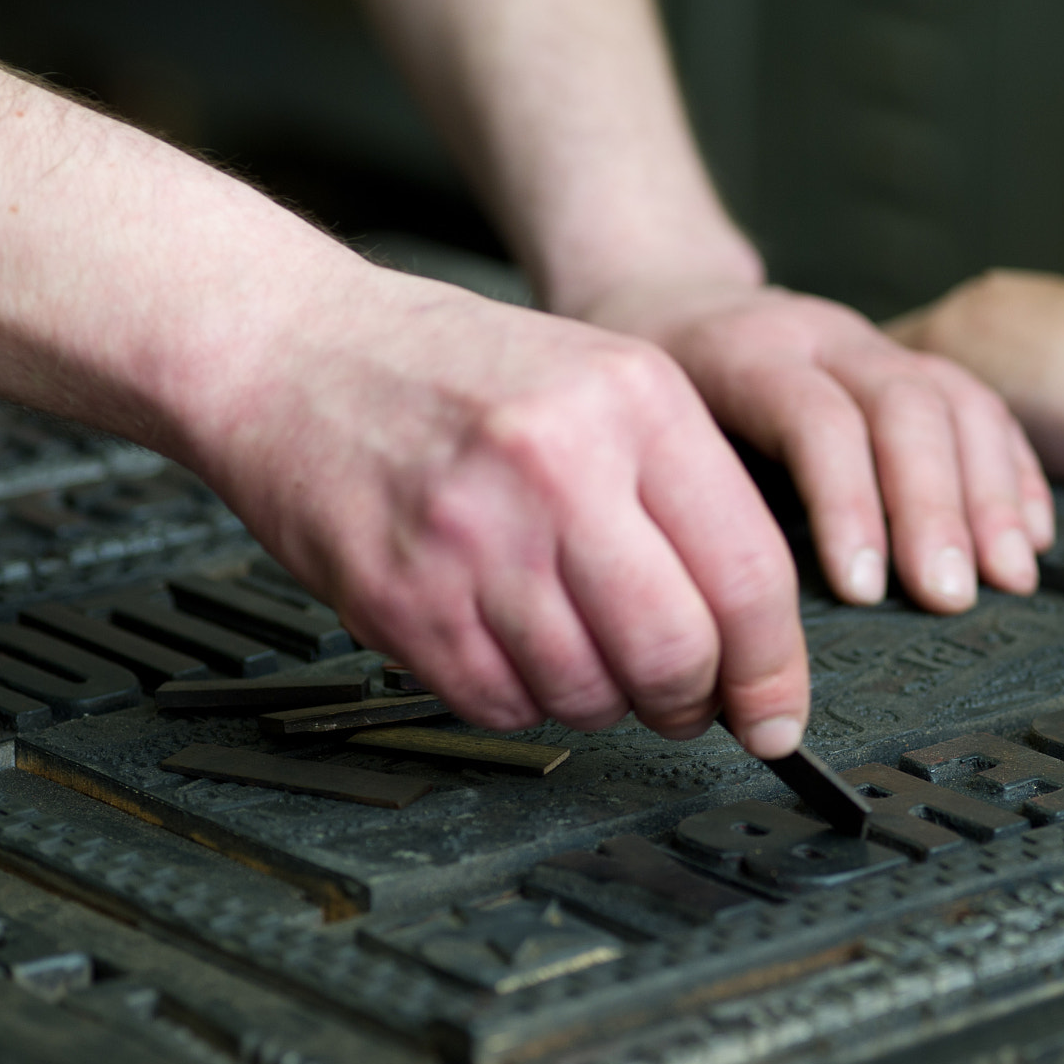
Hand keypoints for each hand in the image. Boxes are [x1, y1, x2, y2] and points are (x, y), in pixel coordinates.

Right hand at [176, 260, 809, 757]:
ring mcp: (473, 535)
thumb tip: (753, 639)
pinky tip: (506, 645)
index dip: (772, 670)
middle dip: (691, 702)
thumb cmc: (449, 373)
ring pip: (589, 693)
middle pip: (675, 652)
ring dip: (602, 703)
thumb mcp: (600, 383)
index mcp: (634, 402)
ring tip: (582, 655)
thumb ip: (685, 497)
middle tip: (684, 702)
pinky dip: (520, 699)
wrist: (287, 349)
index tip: (775, 714)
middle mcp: (559, 465)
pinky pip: (501, 703)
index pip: (749, 573)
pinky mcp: (401, 598)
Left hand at [575, 280, 1055, 612]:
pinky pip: (984, 404)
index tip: (862, 590)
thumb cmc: (645, 388)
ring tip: (1010, 578)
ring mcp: (877, 344)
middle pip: (904, 407)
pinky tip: (1034, 533)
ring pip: (957, 401)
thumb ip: (690, 500)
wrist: (664, 296)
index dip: (846, 505)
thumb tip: (728, 614)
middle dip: (934, 510)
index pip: (815, 418)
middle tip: (949, 597)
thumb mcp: (637, 429)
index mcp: (749, 352)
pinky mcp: (914, 361)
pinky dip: (1016, 471)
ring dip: (991, 497)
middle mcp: (824, 335)